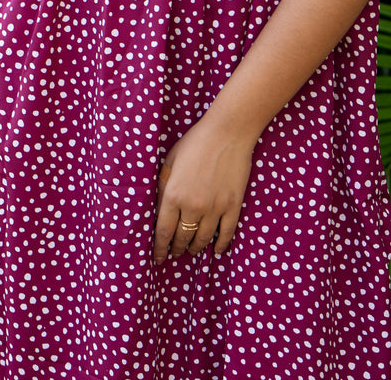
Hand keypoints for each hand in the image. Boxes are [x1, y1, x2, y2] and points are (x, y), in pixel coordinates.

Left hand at [152, 116, 254, 263]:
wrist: (227, 132)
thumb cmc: (195, 142)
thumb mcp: (170, 161)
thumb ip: (164, 186)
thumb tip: (160, 209)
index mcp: (173, 195)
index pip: (163, 231)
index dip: (160, 248)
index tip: (158, 258)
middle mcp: (192, 206)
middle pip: (182, 237)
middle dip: (177, 248)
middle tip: (175, 253)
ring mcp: (215, 208)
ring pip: (202, 238)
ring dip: (196, 248)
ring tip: (192, 251)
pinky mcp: (233, 206)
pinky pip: (226, 233)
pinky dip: (221, 245)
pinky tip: (217, 250)